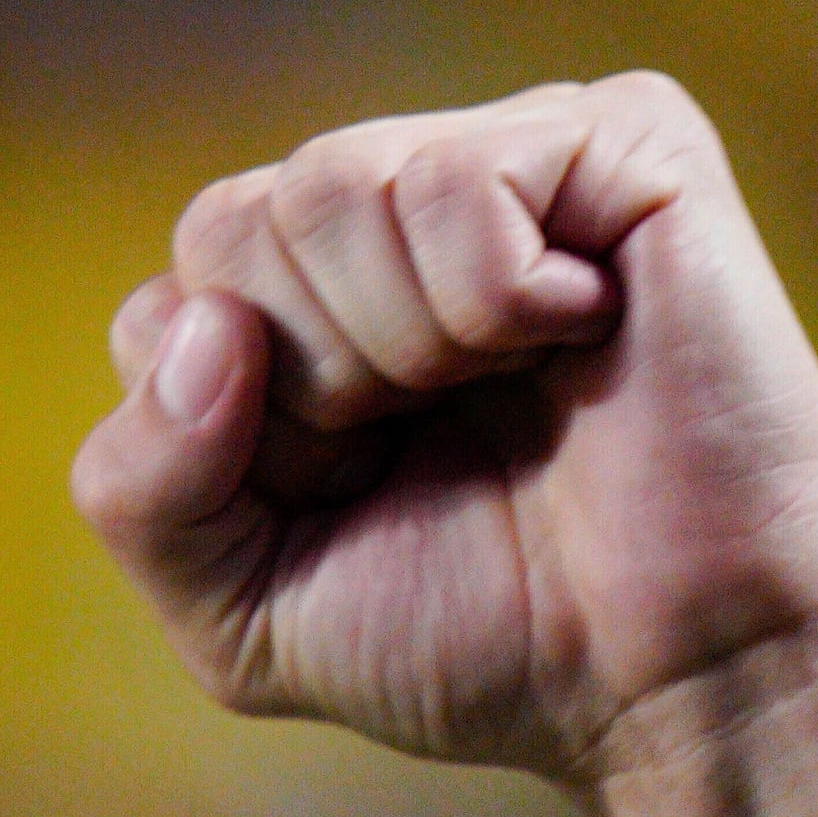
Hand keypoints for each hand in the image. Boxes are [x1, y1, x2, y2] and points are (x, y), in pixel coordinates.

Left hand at [71, 74, 817, 787]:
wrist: (677, 674)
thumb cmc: (479, 636)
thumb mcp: (238, 610)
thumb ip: (140, 488)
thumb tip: (200, 324)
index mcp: (303, 303)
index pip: (168, 307)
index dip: (242, 437)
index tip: (355, 492)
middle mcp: (400, 211)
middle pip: (232, 225)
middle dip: (314, 379)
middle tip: (439, 437)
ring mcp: (515, 162)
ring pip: (332, 184)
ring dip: (403, 339)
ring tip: (509, 383)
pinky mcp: (627, 143)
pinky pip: (463, 174)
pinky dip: (496, 293)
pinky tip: (578, 332)